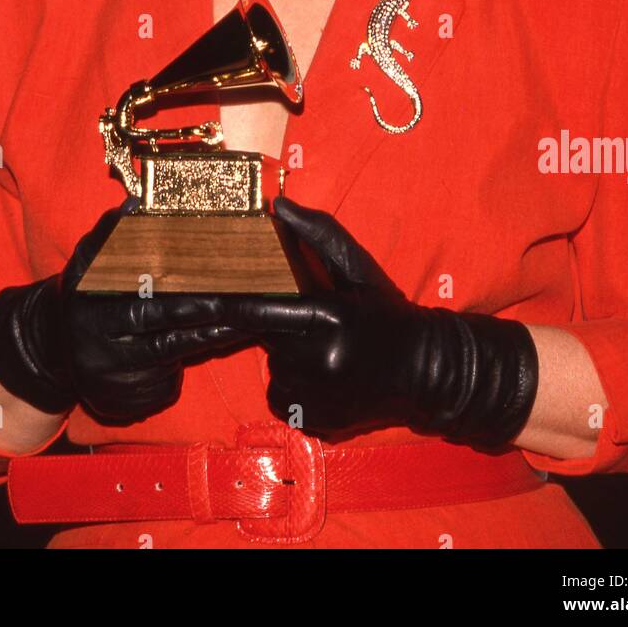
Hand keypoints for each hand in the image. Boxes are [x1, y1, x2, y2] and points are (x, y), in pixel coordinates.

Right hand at [0, 198, 253, 425]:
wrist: (50, 349)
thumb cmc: (82, 293)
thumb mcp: (87, 259)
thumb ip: (112, 231)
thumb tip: (136, 204)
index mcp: (94, 306)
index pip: (146, 304)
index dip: (183, 302)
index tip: (217, 292)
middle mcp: (101, 347)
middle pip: (164, 336)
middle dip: (205, 322)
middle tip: (244, 311)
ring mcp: (111, 380)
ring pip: (168, 363)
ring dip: (207, 344)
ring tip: (243, 325)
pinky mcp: (121, 405)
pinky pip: (160, 388)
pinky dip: (182, 371)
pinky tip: (208, 351)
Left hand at [228, 196, 538, 445]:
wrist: (425, 370)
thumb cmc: (386, 312)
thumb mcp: (358, 267)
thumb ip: (318, 234)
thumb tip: (279, 205)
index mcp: (330, 317)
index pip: (262, 310)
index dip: (233, 305)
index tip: (203, 299)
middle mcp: (321, 360)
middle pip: (267, 339)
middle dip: (279, 328)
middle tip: (312, 323)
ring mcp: (319, 396)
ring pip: (274, 369)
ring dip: (287, 357)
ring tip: (323, 349)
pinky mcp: (316, 421)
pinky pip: (280, 398)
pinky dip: (292, 386)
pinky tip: (322, 375)